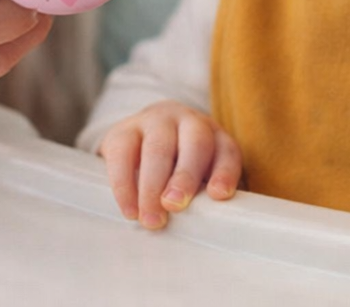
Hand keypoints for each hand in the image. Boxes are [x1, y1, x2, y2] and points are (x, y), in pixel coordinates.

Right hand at [98, 100, 241, 228]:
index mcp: (213, 135)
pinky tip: (129, 209)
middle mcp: (187, 121)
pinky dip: (124, 184)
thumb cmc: (177, 169)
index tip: (218, 195)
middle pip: (194, 143)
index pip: (226, 150)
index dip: (225, 172)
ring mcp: (154, 121)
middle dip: (185, 176)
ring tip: (150, 218)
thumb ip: (205, 197)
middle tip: (174, 205)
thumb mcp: (199, 176)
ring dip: (153, 185)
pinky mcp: (123, 129)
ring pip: (157, 147)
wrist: (140, 139)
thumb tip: (208, 227)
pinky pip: (122, 153)